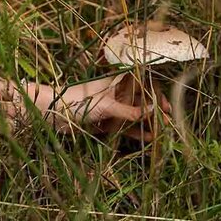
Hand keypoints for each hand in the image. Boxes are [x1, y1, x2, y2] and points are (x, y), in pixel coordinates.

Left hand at [22, 73, 169, 140]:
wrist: (52, 113)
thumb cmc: (78, 101)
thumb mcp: (107, 106)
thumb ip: (130, 111)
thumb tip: (154, 110)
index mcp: (117, 82)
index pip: (142, 85)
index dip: (156, 95)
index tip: (167, 107)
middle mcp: (116, 94)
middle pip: (140, 102)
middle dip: (154, 112)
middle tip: (168, 123)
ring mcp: (111, 108)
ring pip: (134, 116)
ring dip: (147, 123)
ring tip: (161, 133)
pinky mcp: (105, 122)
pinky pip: (124, 127)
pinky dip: (135, 132)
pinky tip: (147, 138)